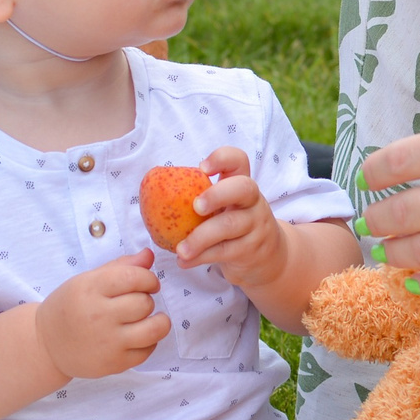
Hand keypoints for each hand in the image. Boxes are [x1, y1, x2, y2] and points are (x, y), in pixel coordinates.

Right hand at [36, 250, 169, 377]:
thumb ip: (120, 267)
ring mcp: (107, 343)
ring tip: (151, 319)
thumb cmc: (70, 307)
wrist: (47, 344)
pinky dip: (150, 342)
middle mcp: (98, 316)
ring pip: (153, 329)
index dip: (148, 278)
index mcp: (90, 289)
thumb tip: (148, 255)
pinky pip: (148, 351)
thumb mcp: (87, 280)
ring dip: (158, 321)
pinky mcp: (114, 363)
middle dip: (147, 299)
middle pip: (144, 303)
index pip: (133, 277)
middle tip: (138, 301)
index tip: (147, 283)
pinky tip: (138, 336)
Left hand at [174, 146, 289, 289]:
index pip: (239, 160)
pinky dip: (202, 257)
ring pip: (230, 225)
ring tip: (180, 250)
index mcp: (241, 184)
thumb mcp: (225, 208)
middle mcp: (253, 201)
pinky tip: (184, 261)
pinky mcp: (252, 250)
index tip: (202, 168)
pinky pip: (225, 252)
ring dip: (200, 238)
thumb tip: (151, 192)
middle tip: (196, 206)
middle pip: (244, 188)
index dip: (222, 158)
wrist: (268, 259)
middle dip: (218, 194)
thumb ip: (200, 198)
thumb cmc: (233, 226)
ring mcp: (256, 225)